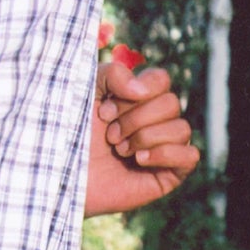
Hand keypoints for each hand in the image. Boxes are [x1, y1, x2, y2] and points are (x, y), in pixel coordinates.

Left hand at [84, 51, 200, 215]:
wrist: (59, 176)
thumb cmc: (68, 134)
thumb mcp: (86, 92)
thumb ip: (113, 73)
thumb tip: (142, 91)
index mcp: (138, 101)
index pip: (161, 80)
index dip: (137, 91)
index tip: (104, 111)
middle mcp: (154, 123)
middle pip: (171, 104)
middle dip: (135, 119)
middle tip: (110, 136)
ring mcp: (163, 149)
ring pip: (182, 129)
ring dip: (145, 138)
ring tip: (119, 151)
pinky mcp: (167, 176)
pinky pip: (191, 156)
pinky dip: (166, 154)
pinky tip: (139, 161)